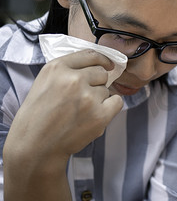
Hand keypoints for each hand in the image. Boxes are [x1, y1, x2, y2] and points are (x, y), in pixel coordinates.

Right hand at [4, 50, 122, 165]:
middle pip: (101, 73)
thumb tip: (99, 65)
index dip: (102, 60)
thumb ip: (68, 70)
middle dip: (96, 84)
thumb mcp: (45, 82)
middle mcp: (73, 79)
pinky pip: (117, 102)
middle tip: (81, 99)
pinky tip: (95, 115)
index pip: (90, 55)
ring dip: (99, 99)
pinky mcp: (100, 115)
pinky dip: (110, 108)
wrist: (35, 146)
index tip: (108, 65)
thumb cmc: (39, 116)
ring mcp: (88, 97)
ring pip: (106, 90)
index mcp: (57, 68)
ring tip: (80, 112)